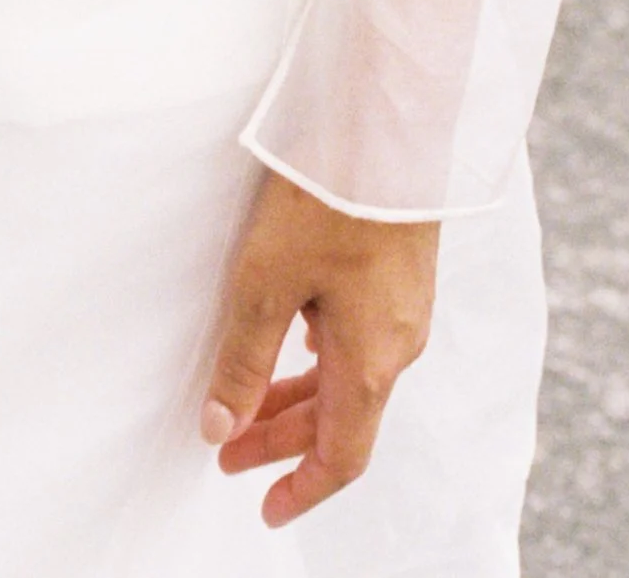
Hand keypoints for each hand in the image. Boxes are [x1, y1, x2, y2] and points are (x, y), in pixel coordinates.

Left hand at [202, 173, 439, 526]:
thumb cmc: (330, 197)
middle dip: (282, 440)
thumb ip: (243, 361)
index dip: (302, 490)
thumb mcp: (265, 283)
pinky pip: (365, 338)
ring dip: (301, 398)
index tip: (266, 509)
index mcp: (370, 360)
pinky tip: (296, 335)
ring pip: (353, 376)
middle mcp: (399, 341)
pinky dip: (323, 358)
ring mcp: (408, 304)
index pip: (342, 456)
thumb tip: (220, 427)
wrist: (390, 118)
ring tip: (249, 396)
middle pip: (343, 418)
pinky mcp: (406, 269)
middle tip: (228, 449)